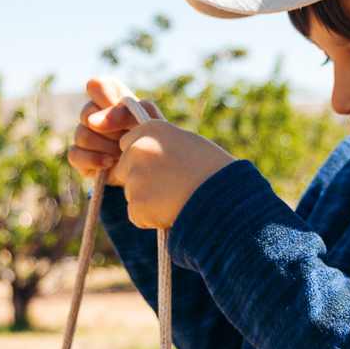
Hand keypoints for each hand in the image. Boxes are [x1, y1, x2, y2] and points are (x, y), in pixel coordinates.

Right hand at [67, 76, 161, 185]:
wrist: (150, 169)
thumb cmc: (151, 140)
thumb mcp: (150, 121)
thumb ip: (127, 112)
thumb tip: (94, 121)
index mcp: (112, 97)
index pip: (97, 85)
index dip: (105, 97)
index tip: (118, 108)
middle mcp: (93, 113)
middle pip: (87, 113)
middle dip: (112, 130)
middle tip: (128, 137)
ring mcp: (84, 134)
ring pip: (83, 136)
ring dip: (109, 147)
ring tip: (124, 153)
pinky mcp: (80, 157)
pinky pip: (75, 154)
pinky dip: (95, 160)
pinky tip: (111, 163)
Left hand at [116, 121, 235, 228]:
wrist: (225, 197)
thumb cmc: (213, 169)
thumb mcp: (186, 142)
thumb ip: (161, 143)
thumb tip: (143, 147)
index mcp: (151, 129)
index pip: (127, 144)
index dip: (144, 159)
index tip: (163, 167)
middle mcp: (138, 150)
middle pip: (124, 170)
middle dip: (141, 180)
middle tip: (171, 186)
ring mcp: (135, 178)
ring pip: (132, 194)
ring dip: (148, 200)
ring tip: (177, 198)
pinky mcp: (137, 205)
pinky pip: (137, 215)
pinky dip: (150, 219)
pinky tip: (172, 211)